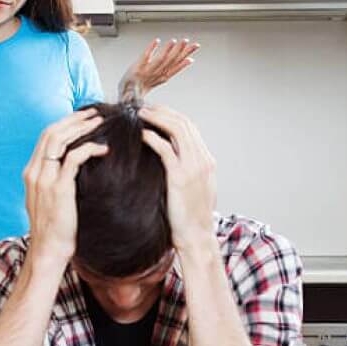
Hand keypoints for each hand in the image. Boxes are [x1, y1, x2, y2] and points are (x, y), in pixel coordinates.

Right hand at [23, 109, 107, 267]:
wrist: (48, 251)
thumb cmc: (54, 229)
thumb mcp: (49, 200)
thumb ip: (55, 181)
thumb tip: (72, 167)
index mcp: (31, 172)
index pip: (45, 137)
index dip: (64, 123)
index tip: (82, 118)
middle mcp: (34, 172)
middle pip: (51, 133)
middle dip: (73, 119)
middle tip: (94, 113)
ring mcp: (44, 180)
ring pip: (59, 140)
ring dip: (81, 128)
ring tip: (99, 123)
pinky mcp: (59, 188)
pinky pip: (74, 158)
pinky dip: (89, 148)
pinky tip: (103, 149)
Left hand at [118, 38, 199, 101]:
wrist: (127, 94)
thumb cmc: (143, 86)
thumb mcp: (161, 79)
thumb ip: (173, 68)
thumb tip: (188, 59)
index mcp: (163, 77)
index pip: (177, 66)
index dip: (186, 58)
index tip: (193, 50)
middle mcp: (156, 74)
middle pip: (171, 62)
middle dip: (180, 51)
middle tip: (188, 41)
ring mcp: (147, 71)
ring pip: (160, 60)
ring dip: (168, 50)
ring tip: (175, 41)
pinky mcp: (137, 68)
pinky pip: (145, 57)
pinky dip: (151, 49)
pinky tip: (157, 41)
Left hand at [139, 105, 215, 253]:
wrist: (196, 237)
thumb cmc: (190, 218)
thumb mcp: (193, 190)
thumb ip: (186, 172)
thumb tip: (170, 162)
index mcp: (206, 161)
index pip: (190, 128)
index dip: (172, 116)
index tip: (155, 112)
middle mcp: (203, 160)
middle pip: (184, 123)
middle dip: (163, 111)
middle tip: (144, 108)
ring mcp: (193, 167)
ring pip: (177, 130)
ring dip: (157, 118)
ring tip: (140, 115)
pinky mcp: (180, 177)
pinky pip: (166, 149)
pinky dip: (153, 137)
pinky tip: (142, 134)